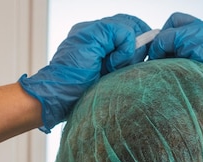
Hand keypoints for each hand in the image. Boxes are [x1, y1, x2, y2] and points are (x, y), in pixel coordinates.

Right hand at [19, 14, 150, 132]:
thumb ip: (121, 62)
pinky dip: (125, 51)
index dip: (138, 43)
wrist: (57, 96)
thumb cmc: (80, 94)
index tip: (140, 61)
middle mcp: (94, 31)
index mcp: (96, 40)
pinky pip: (124, 32)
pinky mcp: (94, 33)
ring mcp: (92, 30)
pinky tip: (112, 66)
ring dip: (130, 51)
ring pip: (129, 26)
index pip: (127, 28)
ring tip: (115, 69)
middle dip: (139, 45)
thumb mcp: (107, 77)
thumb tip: (145, 51)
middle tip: (128, 66)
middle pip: (131, 24)